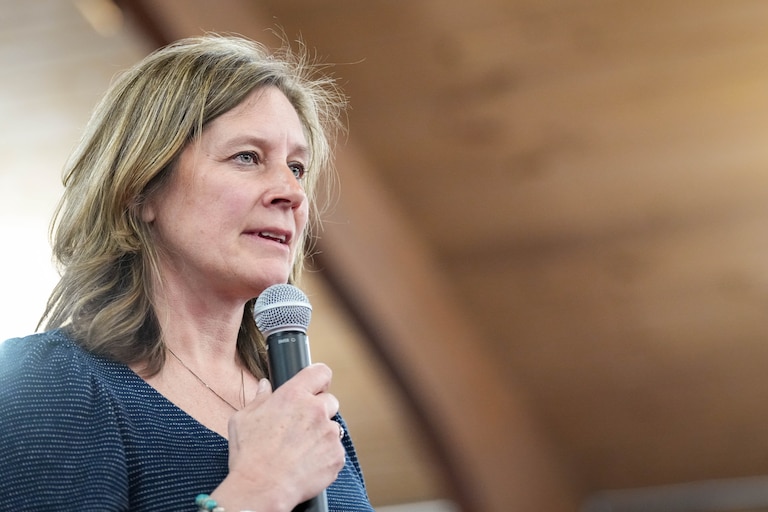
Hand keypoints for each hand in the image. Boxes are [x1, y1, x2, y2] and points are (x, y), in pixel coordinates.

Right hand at [213, 363, 345, 510]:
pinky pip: (335, 451)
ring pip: (332, 428)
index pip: (320, 373)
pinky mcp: (337, 455)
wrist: (261, 488)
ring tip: (300, 451)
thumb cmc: (249, 454)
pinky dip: (324, 457)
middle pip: (330, 401)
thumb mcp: (243, 419)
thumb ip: (259, 398)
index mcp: (293, 395)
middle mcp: (316, 410)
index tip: (316, 387)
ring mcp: (329, 433)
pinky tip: (306, 464)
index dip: (319, 379)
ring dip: (322, 435)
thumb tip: (266, 386)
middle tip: (301, 427)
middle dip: (319, 411)